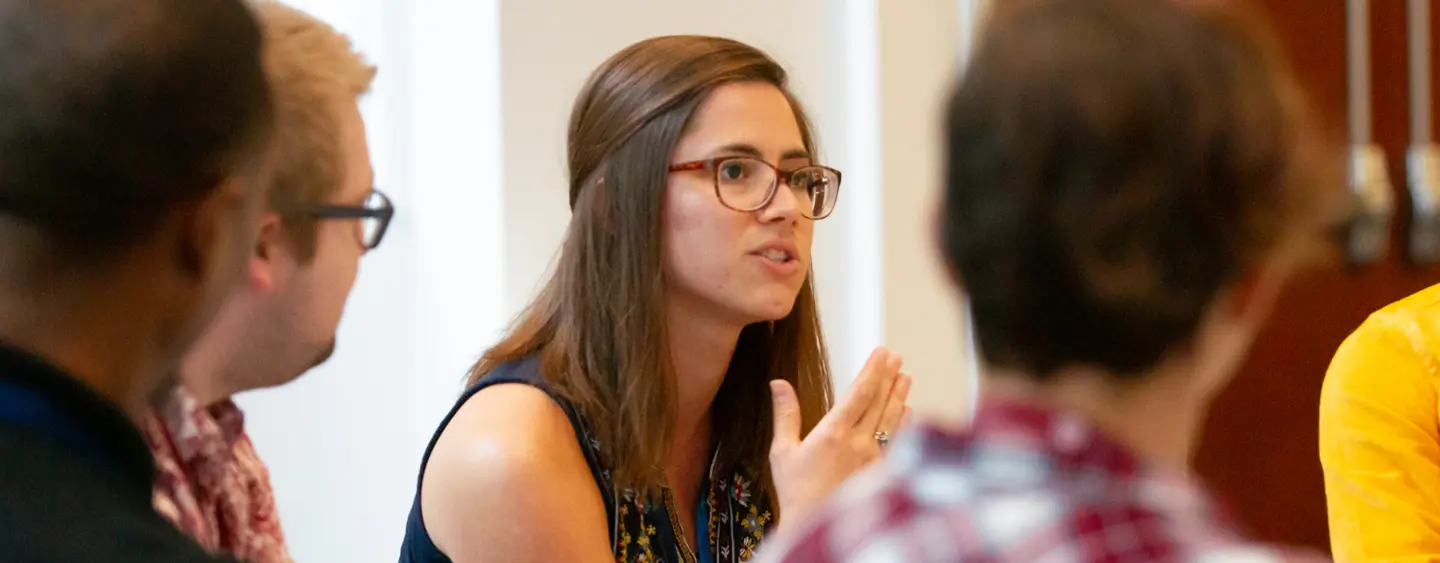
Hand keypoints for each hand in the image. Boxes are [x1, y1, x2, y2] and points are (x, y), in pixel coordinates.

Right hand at [769, 347, 911, 526]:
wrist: (814, 526)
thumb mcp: (782, 452)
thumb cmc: (796, 494)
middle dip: (888, 376)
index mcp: (833, 433)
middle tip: (896, 358)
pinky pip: (898, 441)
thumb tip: (778, 384)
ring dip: (899, 395)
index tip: (881, 353)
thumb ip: (785, 414)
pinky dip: (904, 424)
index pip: (860, 392)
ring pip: (892, 419)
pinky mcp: (881, 473)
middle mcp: (858, 443)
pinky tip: (909, 413)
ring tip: (906, 377)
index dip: (872, 369)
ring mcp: (874, 458)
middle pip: (879, 401)